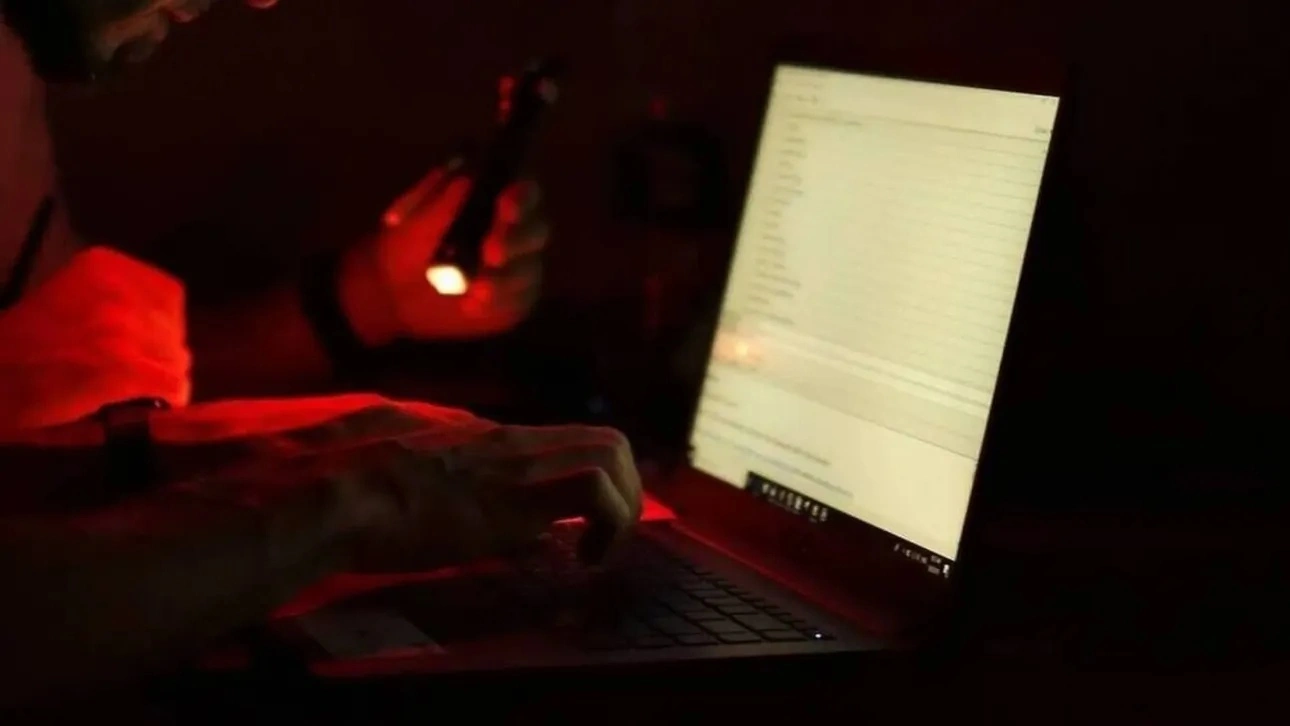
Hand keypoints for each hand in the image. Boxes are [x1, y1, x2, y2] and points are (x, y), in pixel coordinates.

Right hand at [320, 422, 640, 571]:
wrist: (336, 492)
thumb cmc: (346, 488)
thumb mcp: (395, 473)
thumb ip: (431, 479)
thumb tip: (453, 505)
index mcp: (479, 438)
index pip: (558, 445)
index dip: (583, 483)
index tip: (578, 528)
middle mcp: (509, 441)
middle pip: (603, 439)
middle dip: (624, 490)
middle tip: (603, 540)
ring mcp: (518, 462)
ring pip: (611, 451)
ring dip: (623, 506)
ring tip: (600, 553)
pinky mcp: (521, 493)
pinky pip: (595, 490)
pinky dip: (609, 525)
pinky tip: (585, 562)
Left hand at [339, 163, 548, 345]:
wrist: (392, 297)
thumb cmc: (404, 249)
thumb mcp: (412, 223)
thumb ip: (439, 200)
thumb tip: (468, 178)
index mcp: (493, 202)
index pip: (524, 190)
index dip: (522, 196)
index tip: (505, 205)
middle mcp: (515, 231)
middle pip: (536, 229)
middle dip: (516, 240)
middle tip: (491, 253)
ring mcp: (518, 266)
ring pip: (530, 267)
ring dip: (506, 278)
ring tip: (476, 290)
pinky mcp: (516, 298)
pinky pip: (520, 299)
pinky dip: (499, 302)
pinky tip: (472, 305)